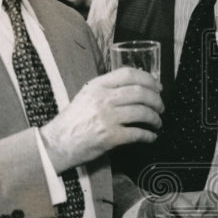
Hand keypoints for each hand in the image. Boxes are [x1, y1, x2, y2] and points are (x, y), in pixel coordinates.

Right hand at [41, 67, 162, 172]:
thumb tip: (134, 87)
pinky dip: (149, 136)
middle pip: (141, 93)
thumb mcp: (86, 96)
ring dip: (155, 118)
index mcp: (97, 86)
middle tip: (161, 106)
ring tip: (157, 122)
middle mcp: (103, 99)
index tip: (157, 86)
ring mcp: (107, 118)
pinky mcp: (111, 137)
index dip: (148, 79)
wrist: (56, 143)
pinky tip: (151, 136)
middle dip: (156, 100)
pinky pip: (138, 133)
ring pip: (143, 112)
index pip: (129, 74)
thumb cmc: (72, 121)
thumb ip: (107, 89)